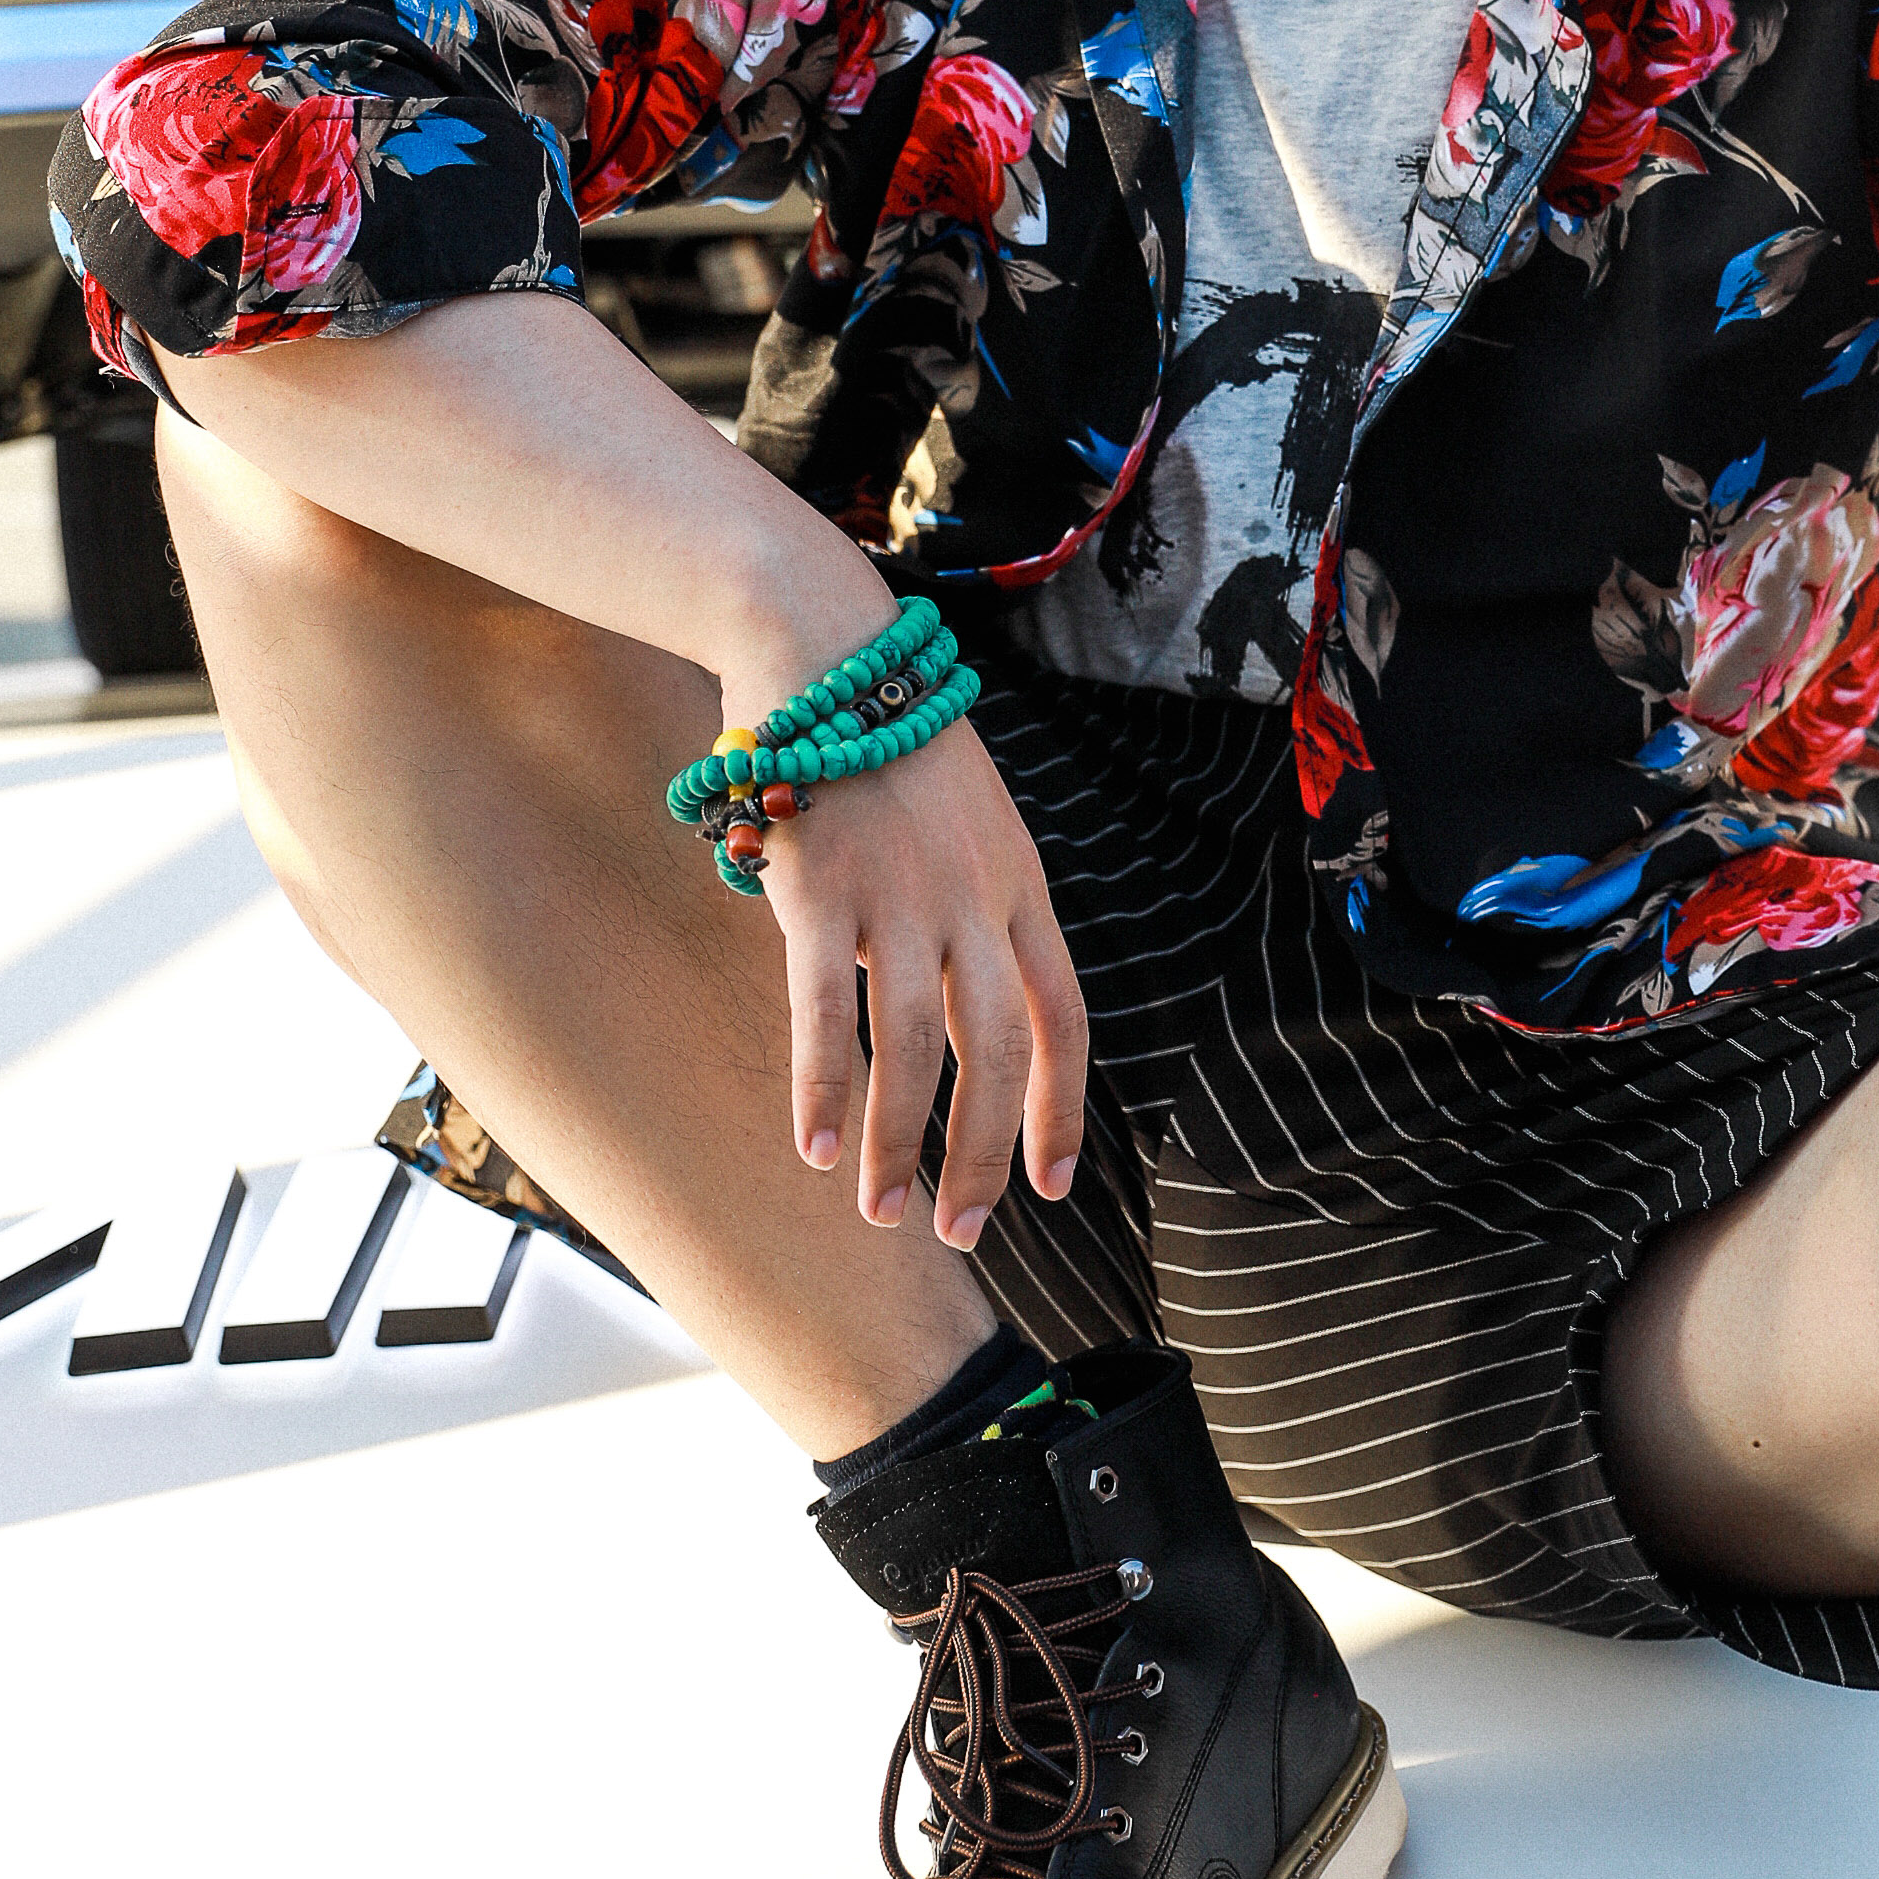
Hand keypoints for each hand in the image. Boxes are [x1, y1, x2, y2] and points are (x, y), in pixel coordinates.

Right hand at [724, 647, 1088, 1247]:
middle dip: (982, 1154)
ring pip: (916, 1049)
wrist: (822, 647)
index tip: (1053, 1185)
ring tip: (883, 1213)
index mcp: (1018, 884)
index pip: (1063, 1017)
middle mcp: (973, 897)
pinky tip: (816, 1150)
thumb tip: (954, 1003)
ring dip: (900, 1143)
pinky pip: (825, 1013)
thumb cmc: (886, 740)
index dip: (1062, 1109)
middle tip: (961, 1230)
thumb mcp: (968, 818)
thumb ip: (973, 907)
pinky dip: (824, 1090)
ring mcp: (899, 895)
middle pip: (999, 1051)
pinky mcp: (822, 890)